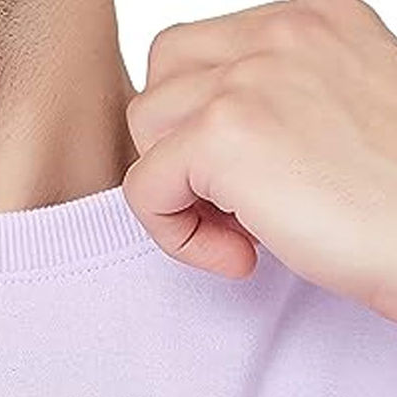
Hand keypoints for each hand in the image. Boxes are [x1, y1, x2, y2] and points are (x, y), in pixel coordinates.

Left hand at [122, 0, 396, 321]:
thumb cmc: (393, 201)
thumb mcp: (334, 116)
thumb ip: (273, 103)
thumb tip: (196, 143)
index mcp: (313, 18)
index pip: (202, 54)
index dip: (203, 128)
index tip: (253, 182)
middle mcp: (281, 31)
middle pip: (162, 78)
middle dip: (176, 146)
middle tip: (230, 203)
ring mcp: (247, 78)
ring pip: (142, 128)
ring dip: (175, 190)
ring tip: (236, 229)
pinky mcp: (221, 136)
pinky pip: (142, 190)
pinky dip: (175, 236)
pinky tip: (237, 256)